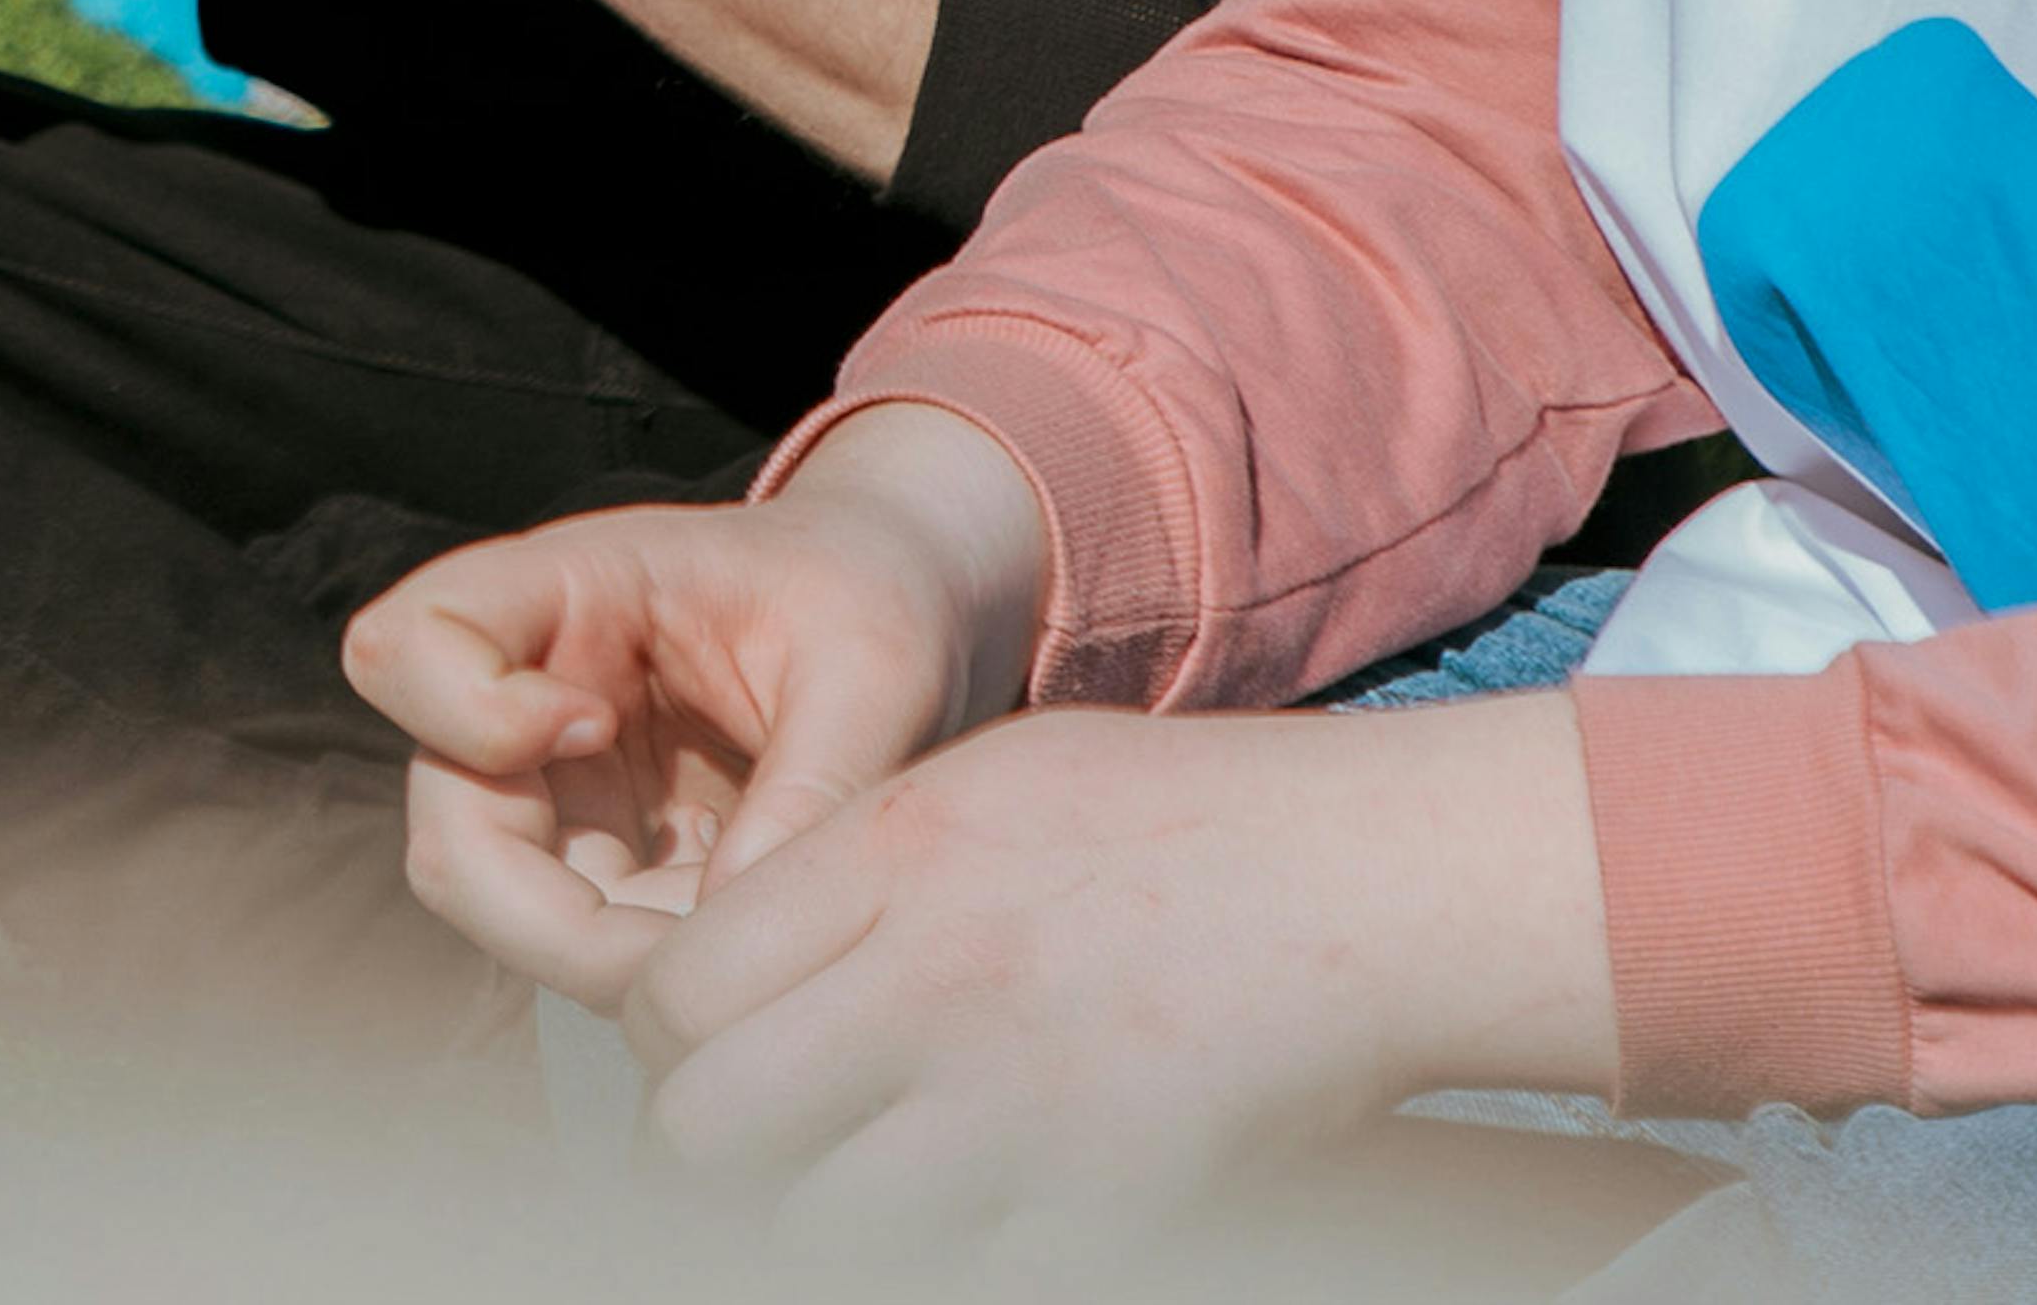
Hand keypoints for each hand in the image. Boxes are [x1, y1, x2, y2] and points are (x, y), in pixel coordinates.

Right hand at [356, 410, 1046, 1004]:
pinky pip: (590, 949)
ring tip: (754, 939)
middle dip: (555, 920)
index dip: (472, 713)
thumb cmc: (875, 599)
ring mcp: (556, 791)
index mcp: (564, 590)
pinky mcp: (604, 864)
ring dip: (617, 959)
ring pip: (507, 916)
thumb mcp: (876, 666)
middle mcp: (527, 696)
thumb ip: (813, 785)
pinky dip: (665, 970)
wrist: (904, 615)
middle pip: (449, 835)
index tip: (599, 721)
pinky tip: (759, 936)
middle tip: (689, 946)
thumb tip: (731, 936)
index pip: (409, 646)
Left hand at [610, 690, 1615, 1248]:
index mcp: (896, 858)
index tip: (702, 1051)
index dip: (662, 1041)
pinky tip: (973, 1210)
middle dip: (704, 1146)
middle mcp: (938, 982)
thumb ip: (850, 866)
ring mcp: (1023, 1106)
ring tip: (857, 1183)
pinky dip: (944, 1252)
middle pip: (705, 1123)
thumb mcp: (992, 780)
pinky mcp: (1107, 1203)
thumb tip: (718, 965)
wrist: (1374, 887)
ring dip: (814, 1217)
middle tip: (755, 1140)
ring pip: (810, 1225)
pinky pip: (950, 1272)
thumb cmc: (1185, 821)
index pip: (672, 990)